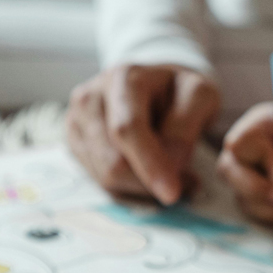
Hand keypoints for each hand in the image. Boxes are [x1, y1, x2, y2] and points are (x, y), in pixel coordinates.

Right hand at [66, 64, 220, 204]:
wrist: (155, 84)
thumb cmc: (178, 91)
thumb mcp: (199, 96)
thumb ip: (184, 130)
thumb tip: (169, 167)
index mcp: (123, 79)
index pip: (127, 129)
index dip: (149, 164)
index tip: (172, 193)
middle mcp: (90, 98)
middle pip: (113, 162)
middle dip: (149, 180)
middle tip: (186, 181)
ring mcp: (76, 122)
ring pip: (105, 177)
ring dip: (142, 186)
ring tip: (169, 171)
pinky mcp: (73, 143)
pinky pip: (99, 182)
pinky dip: (128, 186)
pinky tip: (146, 171)